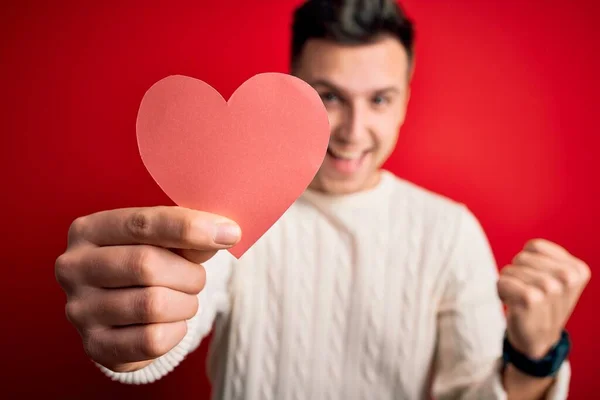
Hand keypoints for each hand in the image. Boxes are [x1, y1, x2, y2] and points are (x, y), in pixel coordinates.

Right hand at [55, 206, 240, 372]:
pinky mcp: (95, 346)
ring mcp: (79, 310)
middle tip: (197, 278)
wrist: (124, 305)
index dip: (190, 228)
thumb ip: (189, 235)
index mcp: (89, 230)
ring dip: (186, 302)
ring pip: (153, 305)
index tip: (230, 233)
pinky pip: (152, 340)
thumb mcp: (164, 239)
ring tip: (184, 299)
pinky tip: (172, 321)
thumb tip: (225, 233)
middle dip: (188, 273)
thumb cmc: (149, 258)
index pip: (142, 223)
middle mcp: (74, 268)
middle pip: (146, 265)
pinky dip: (177, 330)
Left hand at [497, 239, 589, 358]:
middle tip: (528, 293)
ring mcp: (551, 288)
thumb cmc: (543, 304)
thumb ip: (546, 258)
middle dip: (517, 273)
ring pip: (510, 269)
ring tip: (522, 300)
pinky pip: (502, 282)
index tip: (538, 280)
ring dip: (509, 283)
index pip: (534, 246)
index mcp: (577, 269)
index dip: (528, 261)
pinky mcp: (532, 299)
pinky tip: (514, 304)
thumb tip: (531, 246)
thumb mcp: (555, 278)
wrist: (538, 339)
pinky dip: (502, 291)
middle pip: (521, 257)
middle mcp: (568, 277)